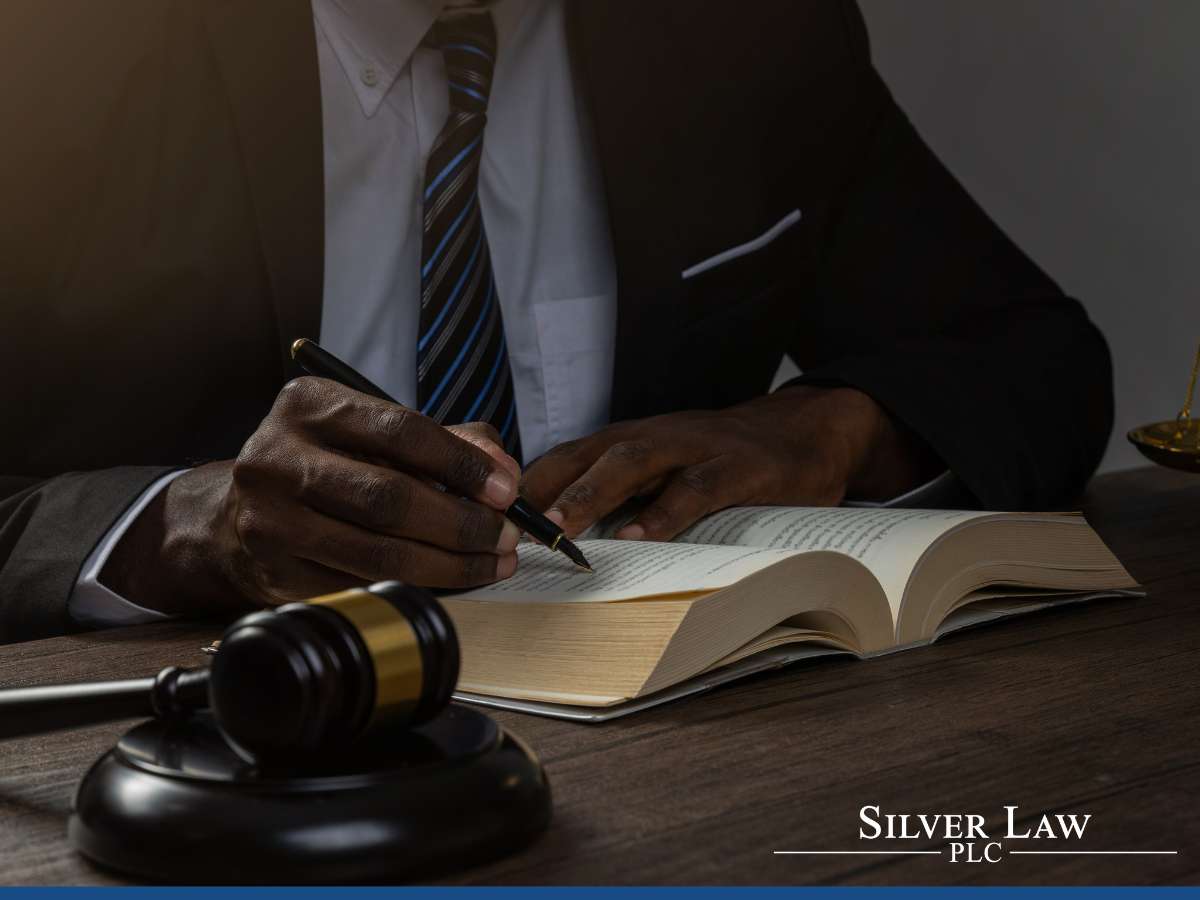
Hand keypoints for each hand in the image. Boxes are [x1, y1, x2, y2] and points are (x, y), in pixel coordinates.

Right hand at [101, 377, 522, 615]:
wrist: (242, 512)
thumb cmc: (331, 463)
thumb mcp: (378, 431)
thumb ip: (449, 440)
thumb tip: (504, 472)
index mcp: (309, 405)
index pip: (400, 430)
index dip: (461, 463)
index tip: (506, 489)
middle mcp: (279, 458)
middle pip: (389, 498)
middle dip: (462, 522)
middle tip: (507, 534)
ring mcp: (271, 520)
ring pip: (379, 554)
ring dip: (451, 565)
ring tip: (492, 561)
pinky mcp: (276, 574)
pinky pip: (363, 588)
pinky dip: (417, 588)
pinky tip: (449, 581)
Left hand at [521, 386, 939, 541]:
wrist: (802, 430)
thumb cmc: (718, 458)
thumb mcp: (661, 469)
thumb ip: (616, 494)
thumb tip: (558, 539)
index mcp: (627, 439)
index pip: (563, 457)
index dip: (522, 486)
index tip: (484, 519)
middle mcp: (652, 436)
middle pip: (586, 454)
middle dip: (543, 488)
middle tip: (506, 525)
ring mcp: (693, 447)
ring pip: (632, 462)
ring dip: (591, 493)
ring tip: (561, 530)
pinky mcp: (736, 466)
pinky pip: (694, 487)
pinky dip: (664, 511)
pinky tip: (639, 536)